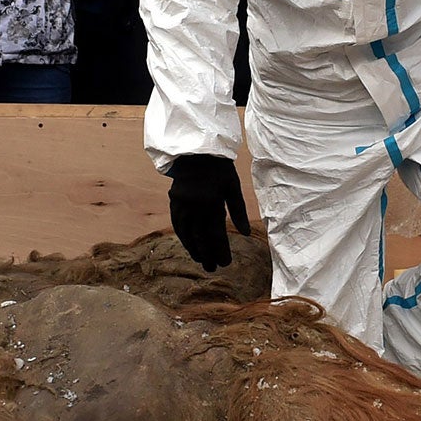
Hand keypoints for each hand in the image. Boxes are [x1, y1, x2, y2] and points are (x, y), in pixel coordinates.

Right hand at [167, 153, 251, 270]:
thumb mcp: (233, 187)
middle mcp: (195, 206)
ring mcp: (183, 205)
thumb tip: (246, 234)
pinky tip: (189, 245)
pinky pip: (177, 224)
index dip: (221, 250)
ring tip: (201, 260)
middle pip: (201, 237)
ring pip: (187, 233)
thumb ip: (239, 211)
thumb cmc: (220, 169)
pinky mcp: (174, 202)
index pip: (216, 233)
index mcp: (212, 203)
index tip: (226, 263)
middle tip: (213, 269)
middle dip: (208, 254)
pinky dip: (182, 237)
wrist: (196, 152)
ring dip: (194, 249)